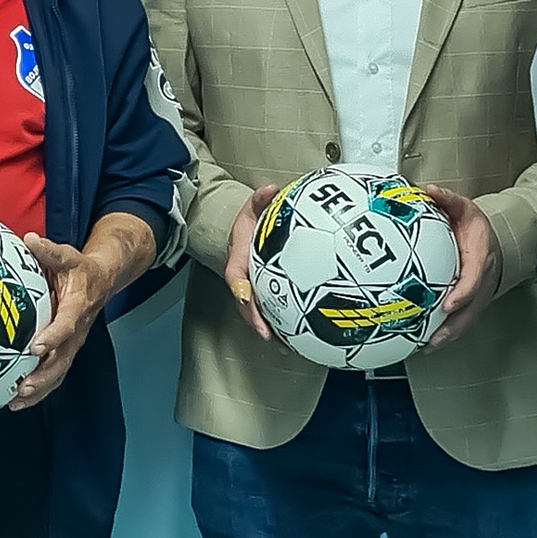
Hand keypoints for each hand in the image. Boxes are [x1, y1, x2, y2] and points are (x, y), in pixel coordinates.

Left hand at [10, 230, 125, 410]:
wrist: (102, 280)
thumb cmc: (80, 269)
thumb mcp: (67, 255)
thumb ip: (49, 250)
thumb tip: (29, 239)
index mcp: (78, 306)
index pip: (67, 325)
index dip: (53, 337)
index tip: (35, 347)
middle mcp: (76, 330)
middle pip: (62, 359)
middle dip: (43, 375)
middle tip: (22, 386)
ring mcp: (72, 344)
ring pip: (58, 372)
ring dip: (39, 389)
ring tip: (16, 401)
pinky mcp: (65, 351)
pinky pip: (54, 374)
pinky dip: (38, 390)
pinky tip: (16, 400)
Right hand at [223, 184, 281, 342]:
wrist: (246, 233)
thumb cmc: (250, 223)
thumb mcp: (252, 208)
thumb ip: (259, 200)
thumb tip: (270, 190)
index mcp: (237, 259)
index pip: (235, 276)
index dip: (240, 289)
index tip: (248, 299)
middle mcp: (244, 279)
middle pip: (245, 304)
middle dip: (255, 320)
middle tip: (269, 335)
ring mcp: (253, 289)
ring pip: (257, 314)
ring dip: (270, 330)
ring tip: (288, 347)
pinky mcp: (265, 295)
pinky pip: (272, 312)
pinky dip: (284, 326)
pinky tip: (301, 339)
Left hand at [415, 184, 501, 355]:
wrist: (493, 240)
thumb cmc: (475, 226)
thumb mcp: (465, 208)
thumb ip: (448, 199)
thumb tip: (429, 190)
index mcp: (482, 258)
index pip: (474, 279)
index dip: (462, 294)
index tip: (448, 304)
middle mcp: (483, 280)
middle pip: (471, 309)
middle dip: (454, 325)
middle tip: (434, 338)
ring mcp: (479, 294)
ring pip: (466, 319)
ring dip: (448, 334)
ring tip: (427, 347)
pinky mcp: (472, 303)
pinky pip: (460, 320)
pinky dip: (446, 332)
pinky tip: (425, 343)